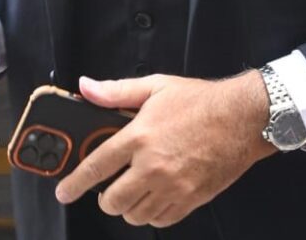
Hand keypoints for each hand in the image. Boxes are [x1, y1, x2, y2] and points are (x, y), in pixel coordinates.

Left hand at [55, 71, 273, 227]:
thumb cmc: (200, 101)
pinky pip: (160, 220)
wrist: (242, 118)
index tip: (64, 191)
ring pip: (135, 214)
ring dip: (128, 206)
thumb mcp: (155, 86)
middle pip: (112, 200)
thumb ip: (116, 91)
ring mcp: (172, 186)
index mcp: (140, 136)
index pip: (96, 166)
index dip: (74, 183)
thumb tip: (86, 87)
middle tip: (108, 187)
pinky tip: (154, 197)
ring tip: (132, 191)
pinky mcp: (190, 199)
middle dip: (104, 197)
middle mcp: (153, 166)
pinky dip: (152, 213)